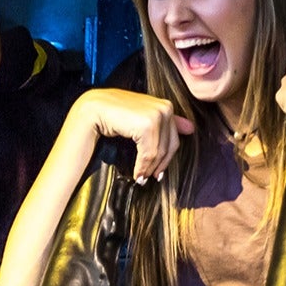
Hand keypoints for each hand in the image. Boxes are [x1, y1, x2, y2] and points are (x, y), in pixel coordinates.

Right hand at [73, 88, 196, 183]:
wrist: (94, 109)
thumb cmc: (115, 114)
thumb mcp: (142, 118)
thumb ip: (165, 123)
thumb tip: (191, 129)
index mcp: (166, 106)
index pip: (173, 139)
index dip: (166, 159)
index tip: (158, 172)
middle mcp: (165, 108)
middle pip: (168, 147)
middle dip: (158, 166)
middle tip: (147, 178)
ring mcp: (157, 115)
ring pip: (158, 152)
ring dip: (148, 169)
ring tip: (140, 178)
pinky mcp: (148, 124)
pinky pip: (149, 153)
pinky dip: (142, 166)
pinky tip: (136, 173)